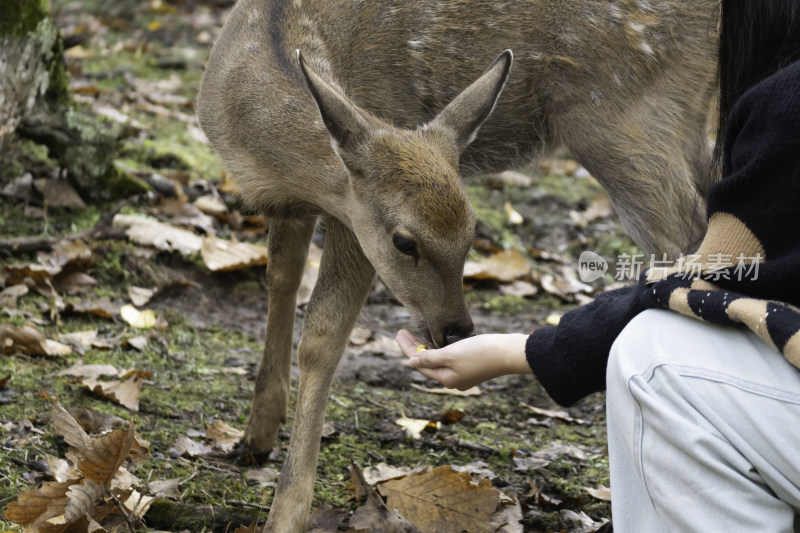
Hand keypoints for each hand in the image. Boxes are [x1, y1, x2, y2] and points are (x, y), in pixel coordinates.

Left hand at [395, 329, 531, 389]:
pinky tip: (436, 341)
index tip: (399, 333)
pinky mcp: (472, 365)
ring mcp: (464, 373)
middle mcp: (454, 379)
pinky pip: (449, 358)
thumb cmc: (480, 352)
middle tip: (403, 332)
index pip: (420, 364)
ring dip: (426, 348)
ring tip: (414, 335)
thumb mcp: (451, 354)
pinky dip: (439, 349)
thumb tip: (412, 362)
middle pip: (428, 363)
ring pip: (438, 360)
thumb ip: (430, 358)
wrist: (510, 352)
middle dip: (415, 347)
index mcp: (447, 379)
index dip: (408, 348)